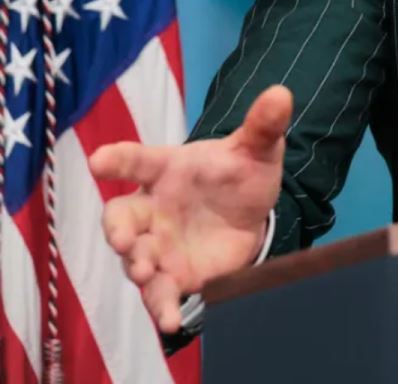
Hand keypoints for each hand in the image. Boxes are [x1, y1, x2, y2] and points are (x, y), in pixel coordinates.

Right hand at [89, 86, 291, 331]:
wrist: (248, 211)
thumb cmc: (238, 173)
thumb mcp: (257, 149)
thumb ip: (263, 126)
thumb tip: (282, 93)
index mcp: (166, 170)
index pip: (136, 160)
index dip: (117, 159)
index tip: (99, 160)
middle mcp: (152, 209)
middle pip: (121, 218)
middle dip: (117, 230)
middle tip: (122, 240)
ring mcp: (158, 244)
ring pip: (135, 260)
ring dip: (137, 269)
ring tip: (146, 275)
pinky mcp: (174, 275)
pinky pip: (161, 294)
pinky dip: (163, 308)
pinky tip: (171, 322)